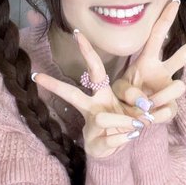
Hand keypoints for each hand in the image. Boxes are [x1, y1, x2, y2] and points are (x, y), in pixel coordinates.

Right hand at [30, 30, 144, 159]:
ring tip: (138, 125)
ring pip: (102, 118)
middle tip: (38, 76)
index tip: (77, 33)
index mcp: (101, 94)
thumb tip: (147, 105)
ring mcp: (90, 126)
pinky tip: (129, 138)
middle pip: (72, 94)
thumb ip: (142, 102)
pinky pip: (113, 138)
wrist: (115, 151)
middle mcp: (92, 107)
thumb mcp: (136, 107)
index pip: (94, 69)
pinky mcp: (94, 144)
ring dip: (124, 121)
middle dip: (56, 86)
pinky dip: (126, 138)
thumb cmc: (123, 122)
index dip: (88, 52)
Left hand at [113, 0, 185, 122]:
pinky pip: (170, 110)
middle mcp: (161, 72)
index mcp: (146, 61)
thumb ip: (128, 91)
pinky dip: (157, 115)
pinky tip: (148, 118)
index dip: (165, 19)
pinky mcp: (170, 108)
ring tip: (143, 108)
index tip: (175, 1)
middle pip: (184, 54)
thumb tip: (145, 101)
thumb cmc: (119, 98)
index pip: (156, 36)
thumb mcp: (117, 89)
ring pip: (179, 87)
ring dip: (161, 98)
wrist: (121, 120)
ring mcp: (167, 89)